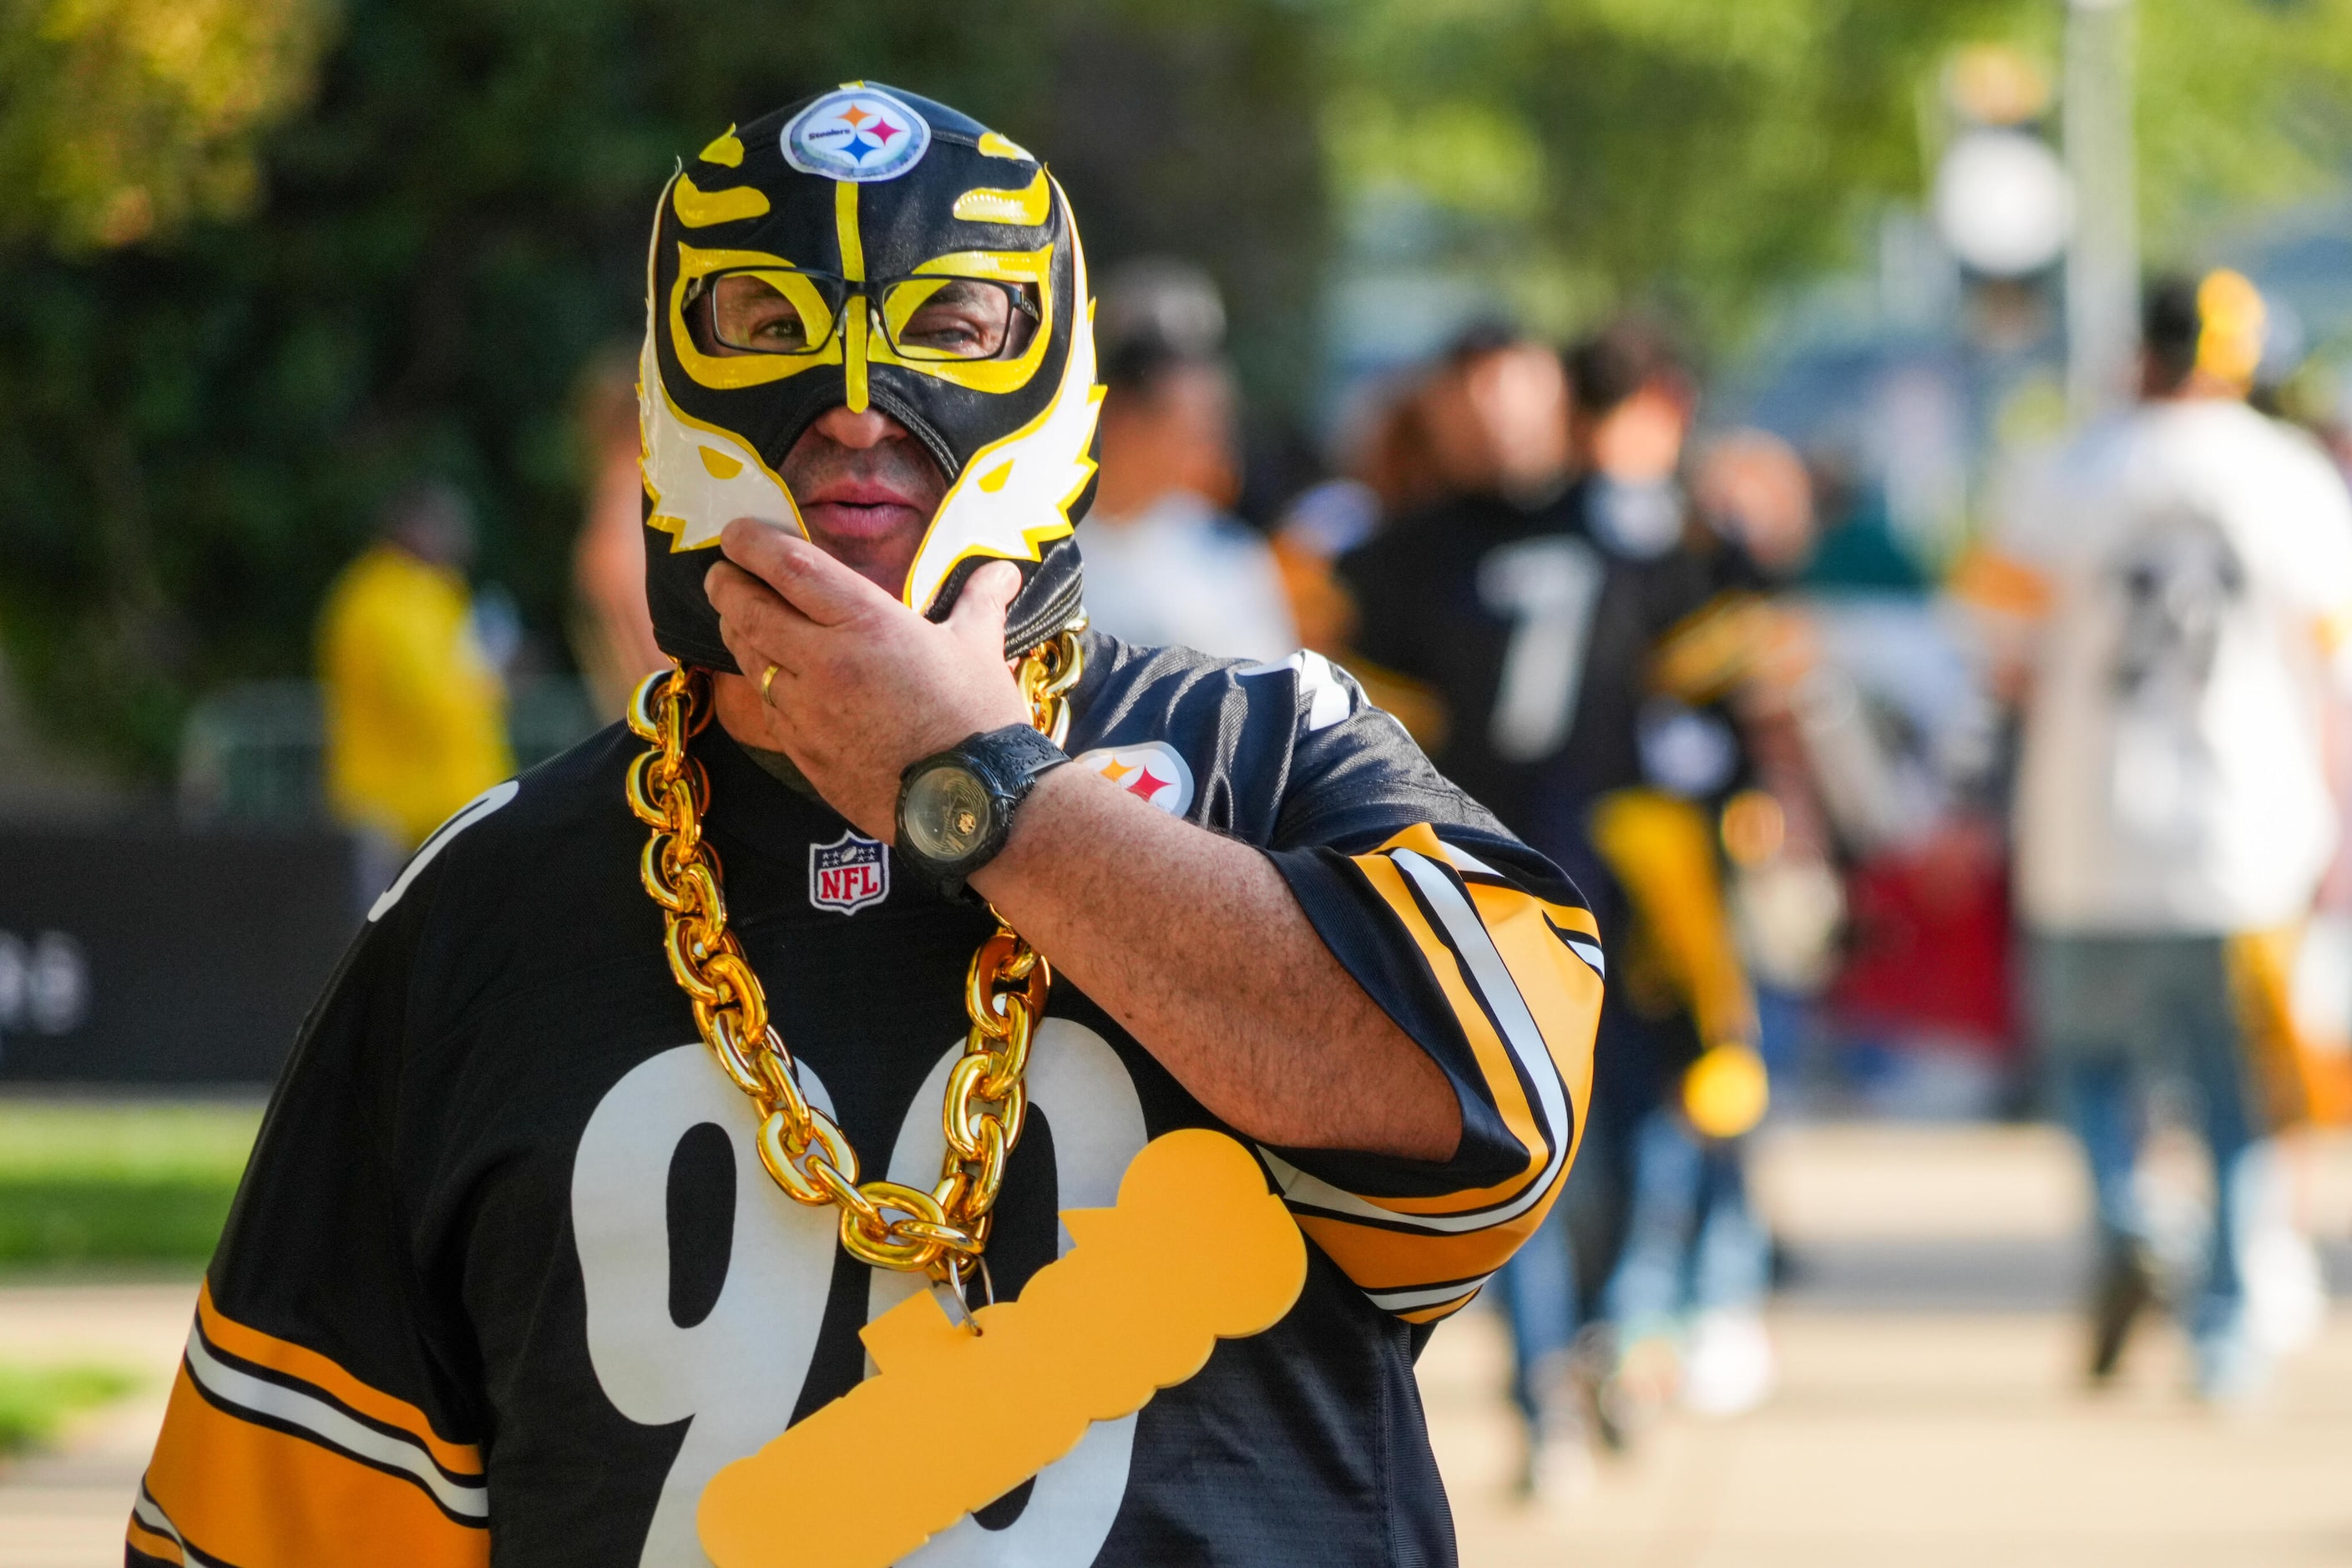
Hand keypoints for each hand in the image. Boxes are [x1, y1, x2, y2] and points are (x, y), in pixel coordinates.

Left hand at [704, 519, 1027, 837]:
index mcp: (868, 623)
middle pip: (749, 609)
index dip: (752, 543)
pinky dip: (758, 680)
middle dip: (726, 584)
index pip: (789, 568)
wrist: (970, 805)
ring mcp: (807, 710)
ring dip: (735, 630)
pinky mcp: (803, 751)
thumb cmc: (978, 720)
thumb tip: (1004, 571)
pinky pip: (765, 705)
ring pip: (748, 658)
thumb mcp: (980, 648)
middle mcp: (825, 662)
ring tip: (737, 615)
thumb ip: (980, 601)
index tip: (737, 532)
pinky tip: (765, 674)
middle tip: (721, 571)